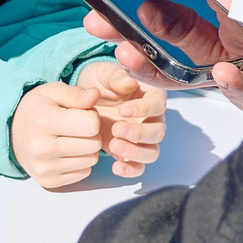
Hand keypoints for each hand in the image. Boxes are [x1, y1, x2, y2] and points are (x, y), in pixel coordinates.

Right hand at [11, 75, 119, 189]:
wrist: (11, 134)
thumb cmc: (36, 109)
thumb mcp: (52, 92)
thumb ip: (75, 93)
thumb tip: (95, 95)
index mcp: (44, 122)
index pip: (91, 124)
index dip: (91, 116)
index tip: (79, 113)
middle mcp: (42, 148)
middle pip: (94, 144)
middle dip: (91, 133)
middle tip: (76, 127)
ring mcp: (45, 168)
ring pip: (92, 160)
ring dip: (86, 149)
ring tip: (70, 139)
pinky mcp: (49, 181)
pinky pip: (84, 173)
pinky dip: (80, 162)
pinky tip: (66, 152)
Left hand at [81, 57, 167, 174]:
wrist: (84, 99)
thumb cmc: (100, 82)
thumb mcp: (104, 72)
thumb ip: (116, 76)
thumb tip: (128, 82)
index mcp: (150, 96)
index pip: (157, 104)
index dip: (143, 109)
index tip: (123, 110)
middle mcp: (151, 119)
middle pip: (158, 132)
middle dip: (139, 134)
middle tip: (117, 129)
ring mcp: (141, 138)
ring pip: (151, 152)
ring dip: (135, 153)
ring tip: (114, 146)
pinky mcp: (130, 152)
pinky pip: (139, 167)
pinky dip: (130, 170)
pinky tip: (116, 167)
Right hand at [85, 3, 242, 118]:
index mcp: (221, 6)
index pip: (165, 11)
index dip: (132, 10)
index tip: (101, 5)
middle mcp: (229, 38)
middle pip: (169, 47)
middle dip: (130, 40)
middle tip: (100, 29)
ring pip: (195, 76)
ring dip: (160, 69)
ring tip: (132, 55)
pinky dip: (231, 86)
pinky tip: (218, 69)